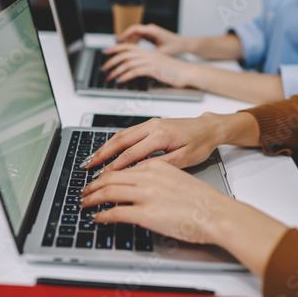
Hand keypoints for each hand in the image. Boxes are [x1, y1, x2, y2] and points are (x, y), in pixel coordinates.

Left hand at [81, 160, 229, 243]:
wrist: (218, 212)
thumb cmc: (203, 200)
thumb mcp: (178, 178)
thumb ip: (158, 178)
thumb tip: (143, 185)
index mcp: (156, 166)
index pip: (123, 167)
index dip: (105, 173)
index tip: (98, 178)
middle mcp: (148, 176)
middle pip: (110, 177)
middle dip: (93, 185)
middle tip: (84, 191)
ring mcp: (146, 194)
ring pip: (108, 191)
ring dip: (92, 197)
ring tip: (85, 202)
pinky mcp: (146, 213)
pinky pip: (115, 211)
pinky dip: (102, 214)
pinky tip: (97, 217)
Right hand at [83, 113, 227, 171]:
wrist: (209, 128)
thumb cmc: (200, 144)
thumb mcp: (184, 160)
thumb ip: (160, 165)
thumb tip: (138, 172)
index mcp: (161, 136)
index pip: (131, 154)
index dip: (115, 166)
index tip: (104, 176)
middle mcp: (153, 126)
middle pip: (120, 140)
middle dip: (102, 153)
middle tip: (88, 165)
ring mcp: (150, 123)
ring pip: (121, 134)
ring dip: (105, 146)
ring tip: (93, 158)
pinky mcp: (151, 123)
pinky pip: (128, 132)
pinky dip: (114, 141)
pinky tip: (108, 149)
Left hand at [102, 44, 196, 87]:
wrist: (188, 72)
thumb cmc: (175, 71)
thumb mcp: (158, 66)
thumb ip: (146, 66)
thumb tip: (135, 71)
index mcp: (148, 52)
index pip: (127, 47)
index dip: (115, 48)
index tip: (105, 52)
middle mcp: (148, 54)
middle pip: (124, 53)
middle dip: (111, 60)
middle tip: (103, 68)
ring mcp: (150, 61)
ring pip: (128, 63)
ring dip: (116, 70)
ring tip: (109, 76)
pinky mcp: (153, 69)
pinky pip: (135, 71)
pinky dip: (125, 76)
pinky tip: (120, 80)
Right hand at [117, 23, 187, 55]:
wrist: (184, 44)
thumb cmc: (176, 47)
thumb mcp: (162, 53)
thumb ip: (150, 56)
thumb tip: (141, 62)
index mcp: (152, 30)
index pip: (134, 29)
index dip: (125, 35)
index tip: (118, 41)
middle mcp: (150, 29)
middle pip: (132, 31)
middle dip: (123, 38)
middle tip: (114, 46)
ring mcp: (150, 32)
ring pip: (134, 35)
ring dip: (127, 41)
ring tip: (119, 49)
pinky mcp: (151, 36)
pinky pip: (138, 38)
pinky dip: (133, 43)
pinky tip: (128, 50)